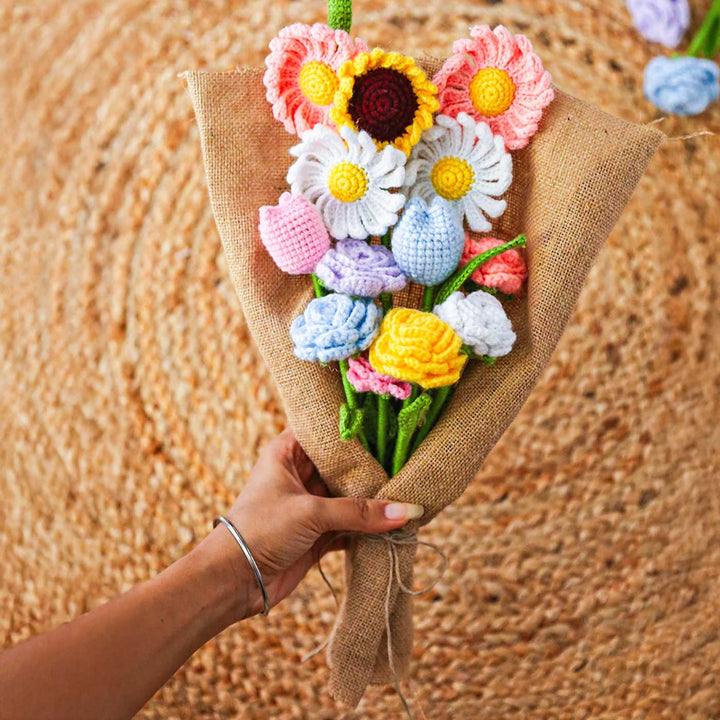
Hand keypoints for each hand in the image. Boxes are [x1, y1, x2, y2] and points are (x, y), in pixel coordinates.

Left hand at [202, 430, 423, 618]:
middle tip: (409, 462)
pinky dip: (369, 527)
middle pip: (344, 466)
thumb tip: (408, 510)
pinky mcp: (317, 533)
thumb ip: (359, 511)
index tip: (390, 427)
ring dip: (375, 501)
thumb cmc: (261, 530)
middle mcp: (300, 474)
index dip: (356, 430)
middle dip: (373, 468)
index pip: (327, 431)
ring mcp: (310, 505)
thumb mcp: (310, 513)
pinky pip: (350, 525)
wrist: (233, 581)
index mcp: (288, 452)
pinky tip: (395, 525)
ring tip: (410, 493)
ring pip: (350, 497)